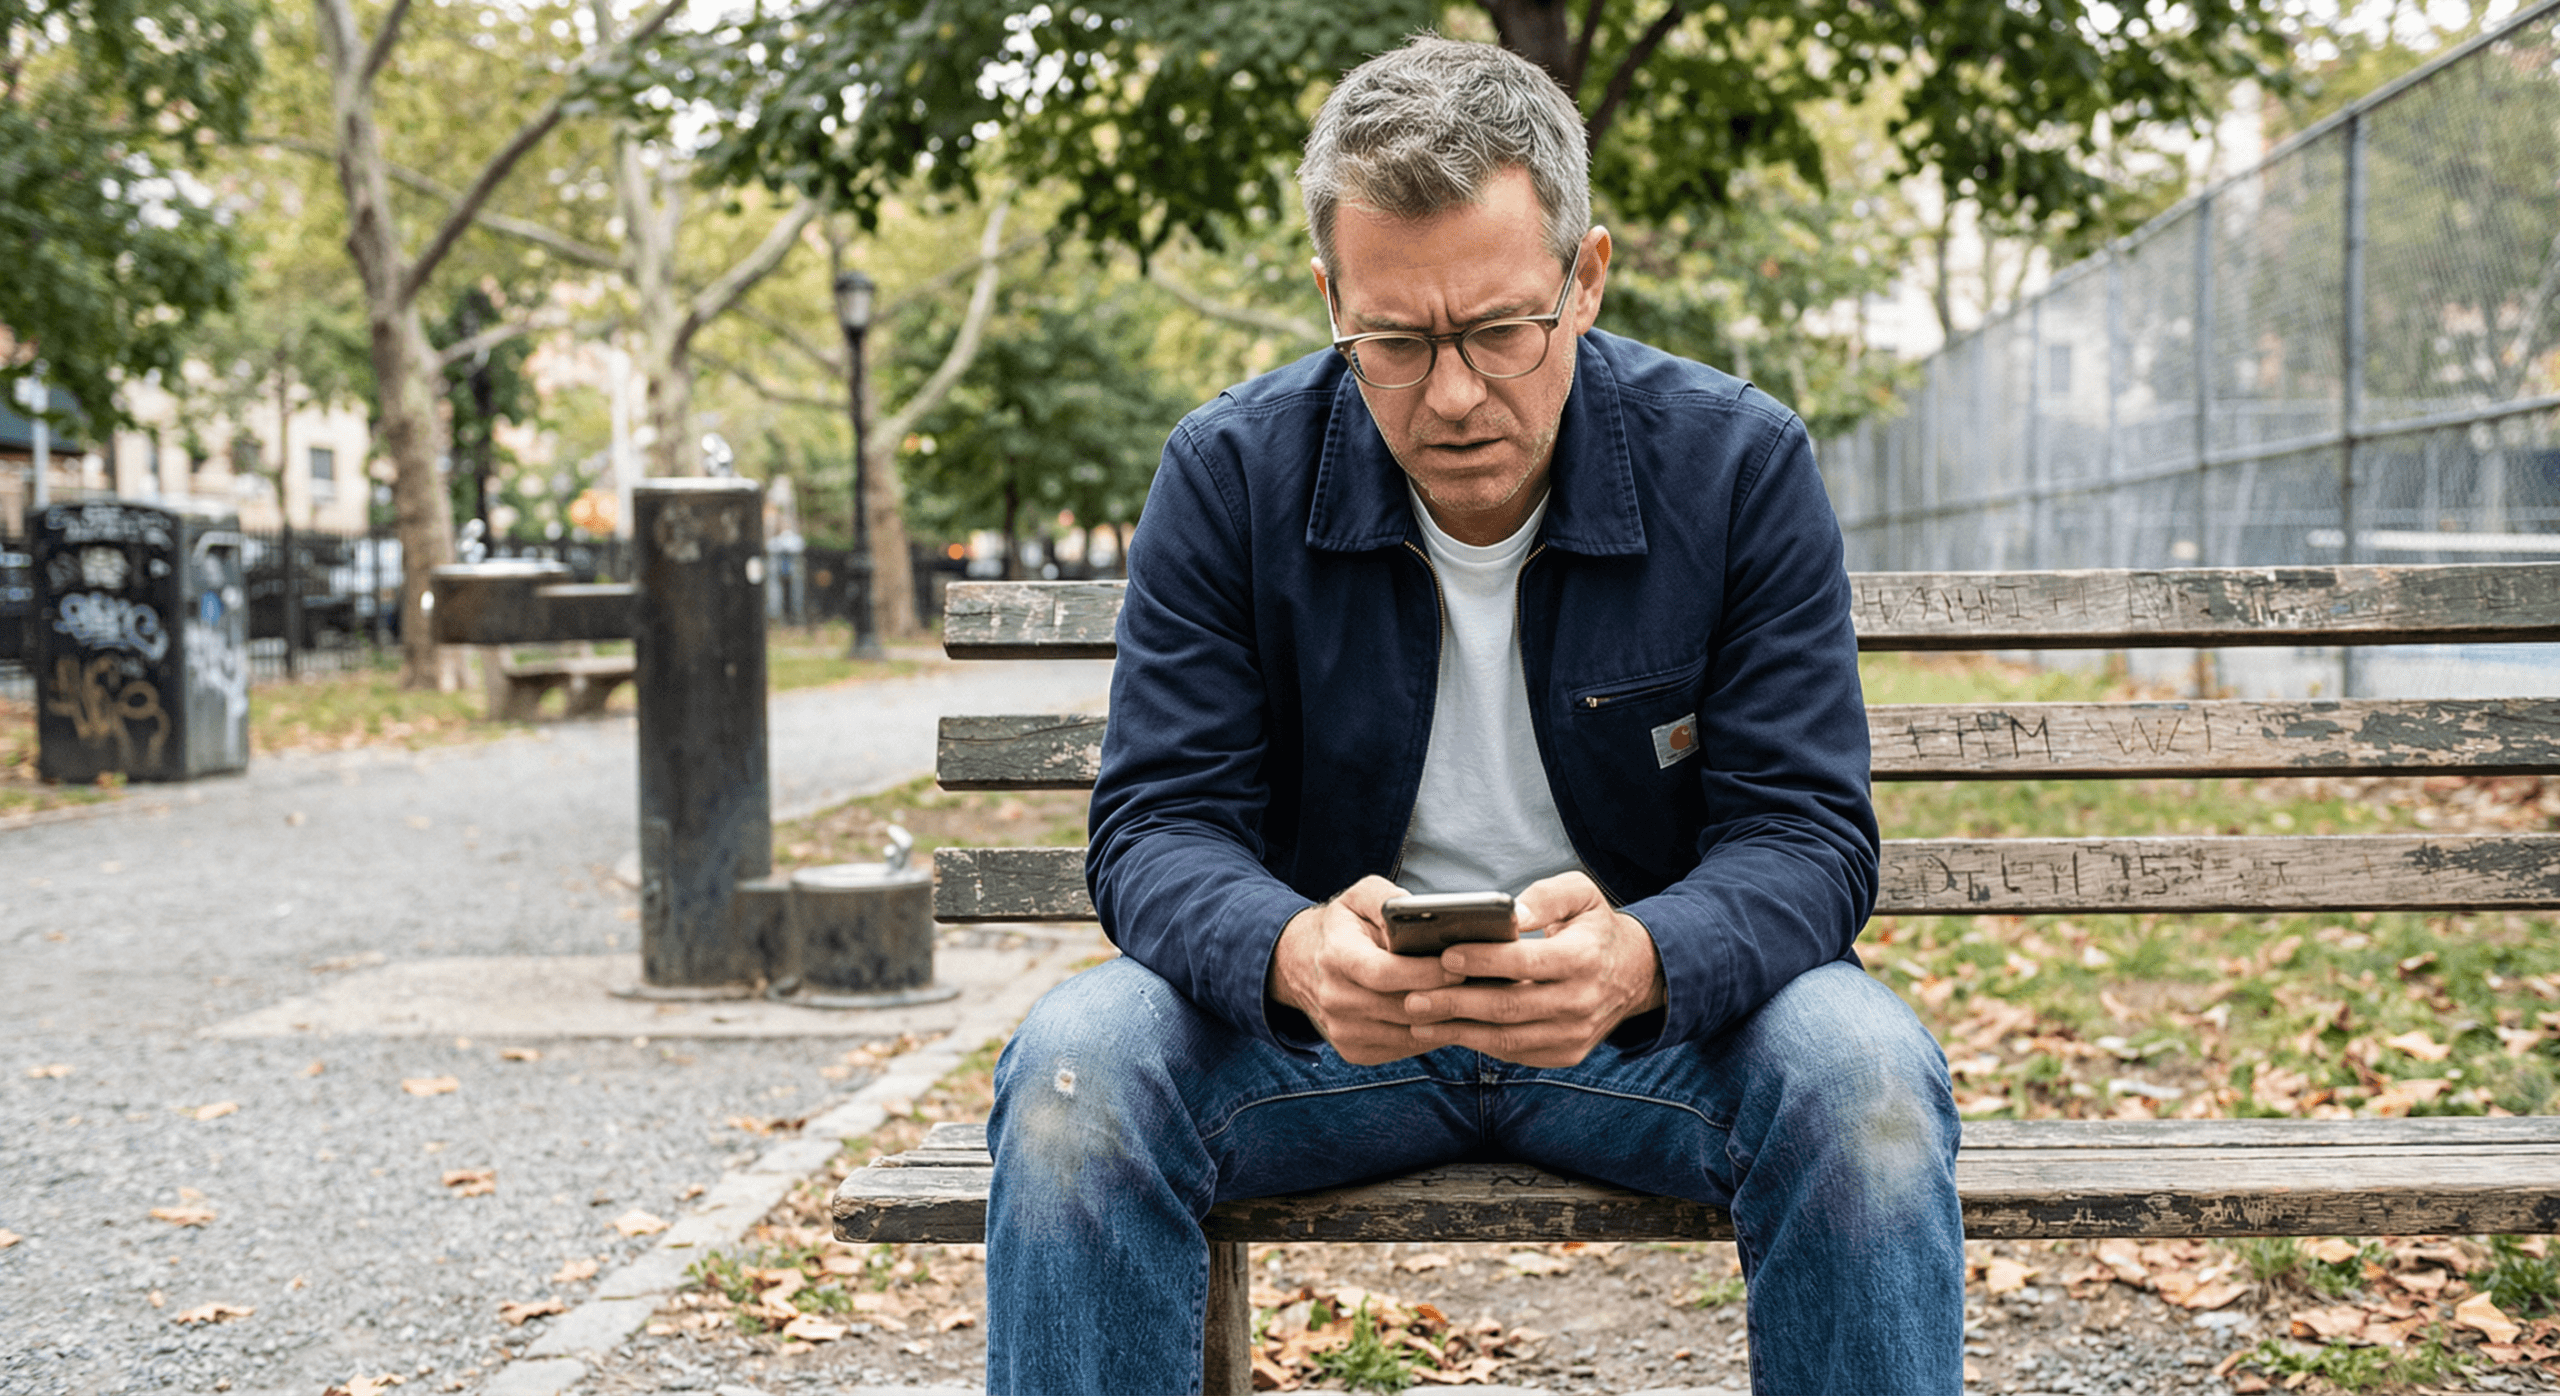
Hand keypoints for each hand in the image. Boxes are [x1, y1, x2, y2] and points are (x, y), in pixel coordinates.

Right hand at [1268, 875, 1464, 1064]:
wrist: (1302, 963)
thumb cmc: (1344, 925)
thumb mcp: (1360, 896)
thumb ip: (1390, 899)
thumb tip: (1423, 917)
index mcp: (1336, 956)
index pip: (1384, 973)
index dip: (1425, 973)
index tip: (1459, 966)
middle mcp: (1334, 998)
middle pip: (1400, 1007)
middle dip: (1444, 997)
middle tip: (1480, 986)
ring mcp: (1342, 1029)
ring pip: (1407, 1032)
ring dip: (1443, 1020)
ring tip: (1473, 1001)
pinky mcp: (1353, 1050)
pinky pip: (1403, 1048)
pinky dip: (1430, 1034)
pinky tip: (1447, 1016)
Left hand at [1400, 871, 1664, 1067]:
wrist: (1633, 974)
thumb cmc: (1593, 926)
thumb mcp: (1581, 894)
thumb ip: (1546, 895)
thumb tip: (1513, 911)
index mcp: (1585, 957)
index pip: (1528, 962)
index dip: (1485, 961)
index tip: (1446, 955)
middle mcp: (1582, 1001)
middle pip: (1510, 1007)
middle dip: (1456, 1004)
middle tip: (1413, 997)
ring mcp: (1574, 1034)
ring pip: (1508, 1038)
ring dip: (1458, 1031)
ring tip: (1418, 1017)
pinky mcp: (1565, 1054)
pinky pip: (1515, 1053)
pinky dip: (1478, 1043)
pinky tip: (1447, 1029)